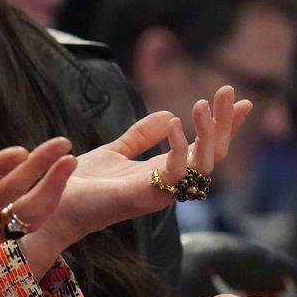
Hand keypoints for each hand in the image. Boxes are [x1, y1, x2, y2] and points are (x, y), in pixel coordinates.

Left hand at [36, 86, 250, 251]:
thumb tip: (170, 114)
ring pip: (202, 165)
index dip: (224, 125)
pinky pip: (174, 171)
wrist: (54, 204)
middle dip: (225, 124)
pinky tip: (176, 123)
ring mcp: (160, 192)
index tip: (242, 100)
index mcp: (164, 172)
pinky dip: (178, 147)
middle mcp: (168, 183)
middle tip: (229, 91)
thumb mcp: (115, 150)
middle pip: (212, 155)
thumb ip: (142, 136)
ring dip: (208, 133)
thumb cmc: (82, 183)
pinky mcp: (144, 196)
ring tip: (204, 103)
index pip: (205, 147)